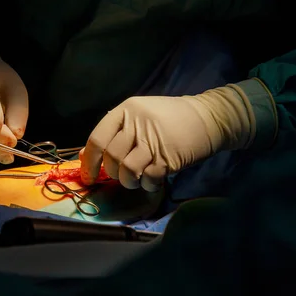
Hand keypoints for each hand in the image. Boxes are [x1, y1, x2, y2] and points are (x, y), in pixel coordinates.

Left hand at [80, 87, 252, 191]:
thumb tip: (86, 156)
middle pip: (112, 157)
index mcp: (126, 110)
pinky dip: (148, 185)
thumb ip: (114, 133)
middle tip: (123, 174)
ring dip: (129, 181)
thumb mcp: (140, 116)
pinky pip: (149, 179)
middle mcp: (137, 123)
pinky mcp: (169, 158)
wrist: (209, 118)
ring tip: (138, 178)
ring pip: (127, 170)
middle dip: (113, 173)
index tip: (89, 176)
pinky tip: (153, 181)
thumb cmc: (170, 119)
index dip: (89, 162)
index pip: (98, 138)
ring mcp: (154, 140)